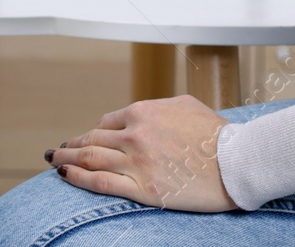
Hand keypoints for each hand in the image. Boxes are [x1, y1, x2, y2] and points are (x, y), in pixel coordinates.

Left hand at [46, 95, 236, 211]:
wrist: (239, 162)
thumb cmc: (218, 134)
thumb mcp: (185, 105)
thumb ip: (159, 107)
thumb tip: (145, 112)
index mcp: (143, 112)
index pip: (107, 122)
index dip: (93, 132)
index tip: (85, 139)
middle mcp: (134, 135)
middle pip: (92, 139)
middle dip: (72, 144)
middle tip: (58, 148)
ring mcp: (137, 162)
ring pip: (90, 158)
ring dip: (67, 158)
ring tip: (54, 160)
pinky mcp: (143, 188)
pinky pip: (101, 182)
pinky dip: (78, 178)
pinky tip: (65, 176)